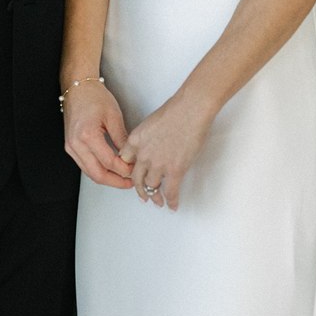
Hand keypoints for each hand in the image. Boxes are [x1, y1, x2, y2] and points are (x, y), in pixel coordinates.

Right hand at [64, 81, 133, 188]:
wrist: (77, 88)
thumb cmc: (94, 97)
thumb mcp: (114, 116)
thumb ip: (122, 139)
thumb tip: (131, 157)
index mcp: (87, 135)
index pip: (109, 162)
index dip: (124, 170)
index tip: (135, 170)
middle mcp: (76, 144)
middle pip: (98, 174)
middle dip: (116, 182)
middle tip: (131, 182)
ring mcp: (71, 148)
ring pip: (90, 173)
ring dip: (108, 179)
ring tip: (123, 178)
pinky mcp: (71, 148)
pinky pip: (85, 166)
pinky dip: (99, 171)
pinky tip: (111, 170)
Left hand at [118, 93, 212, 209]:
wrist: (190, 110)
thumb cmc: (176, 110)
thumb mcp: (151, 122)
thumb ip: (147, 138)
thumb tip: (153, 146)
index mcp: (135, 141)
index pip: (125, 161)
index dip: (128, 171)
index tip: (132, 176)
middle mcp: (143, 155)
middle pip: (136, 178)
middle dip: (139, 189)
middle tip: (143, 194)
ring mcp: (158, 164)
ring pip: (152, 187)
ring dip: (155, 197)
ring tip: (158, 201)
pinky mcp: (175, 170)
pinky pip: (171, 191)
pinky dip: (171, 201)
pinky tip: (172, 205)